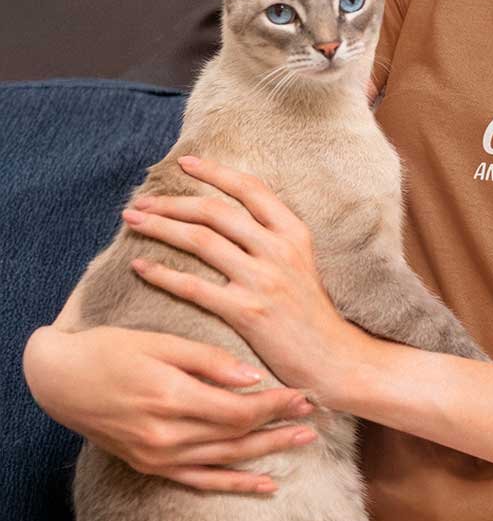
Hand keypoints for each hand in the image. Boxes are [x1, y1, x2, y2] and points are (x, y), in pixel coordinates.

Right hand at [22, 323, 317, 492]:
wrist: (60, 380)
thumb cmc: (110, 349)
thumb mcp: (159, 342)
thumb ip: (208, 360)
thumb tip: (252, 377)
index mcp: (172, 398)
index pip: (239, 409)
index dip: (276, 404)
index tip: (305, 391)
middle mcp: (167, 435)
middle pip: (238, 436)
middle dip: (281, 425)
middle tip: (316, 415)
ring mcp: (158, 456)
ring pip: (226, 460)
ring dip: (268, 452)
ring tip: (304, 442)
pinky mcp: (152, 465)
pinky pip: (200, 480)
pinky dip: (234, 483)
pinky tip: (265, 484)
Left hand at [122, 155, 372, 398]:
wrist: (332, 357)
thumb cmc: (311, 312)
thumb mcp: (302, 262)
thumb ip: (273, 236)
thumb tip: (233, 212)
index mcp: (294, 231)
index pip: (250, 188)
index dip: (215, 172)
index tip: (185, 163)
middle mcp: (279, 249)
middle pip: (216, 211)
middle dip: (173, 202)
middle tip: (141, 200)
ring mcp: (263, 280)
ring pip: (200, 241)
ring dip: (160, 227)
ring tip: (132, 222)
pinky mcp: (246, 312)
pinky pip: (194, 287)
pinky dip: (162, 274)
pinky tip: (140, 266)